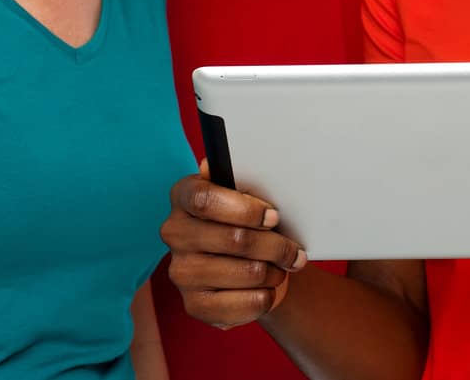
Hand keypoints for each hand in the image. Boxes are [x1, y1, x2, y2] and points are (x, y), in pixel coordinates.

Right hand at [161, 160, 308, 328]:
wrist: (247, 265)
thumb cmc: (249, 222)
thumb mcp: (248, 196)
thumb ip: (241, 182)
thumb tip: (212, 165)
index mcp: (183, 196)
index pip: (205, 199)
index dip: (246, 209)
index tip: (274, 216)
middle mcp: (175, 233)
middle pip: (235, 239)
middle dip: (276, 245)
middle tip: (295, 250)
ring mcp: (181, 272)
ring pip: (248, 272)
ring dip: (275, 271)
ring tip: (282, 267)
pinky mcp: (194, 305)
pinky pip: (246, 303)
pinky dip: (267, 296)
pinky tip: (268, 288)